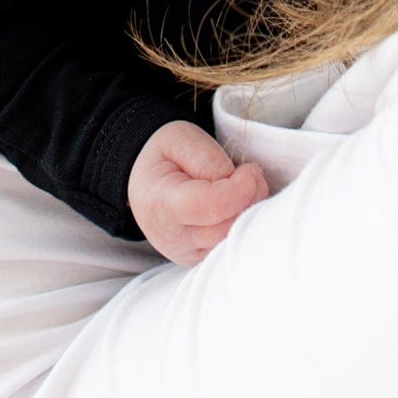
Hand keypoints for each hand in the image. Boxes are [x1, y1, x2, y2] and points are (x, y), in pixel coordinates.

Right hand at [128, 120, 269, 265]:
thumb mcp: (180, 139)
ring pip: (232, 242)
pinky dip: (242, 224)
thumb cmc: (163, 156)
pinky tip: (240, 203)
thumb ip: (207, 159)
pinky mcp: (200, 258)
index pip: (211, 207)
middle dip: (250, 200)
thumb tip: (236, 181)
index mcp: (162, 205)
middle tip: (253, 174)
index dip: (240, 189)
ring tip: (248, 186)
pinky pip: (229, 246)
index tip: (250, 169)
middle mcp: (173, 238)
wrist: (144, 181)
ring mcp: (187, 253)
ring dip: (249, 213)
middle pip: (226, 228)